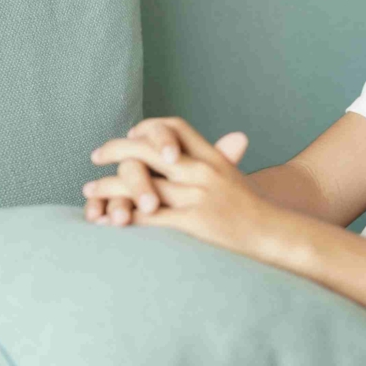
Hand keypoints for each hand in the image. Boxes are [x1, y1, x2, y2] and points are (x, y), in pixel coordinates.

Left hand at [82, 117, 280, 258]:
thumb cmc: (252, 212)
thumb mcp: (232, 178)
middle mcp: (204, 171)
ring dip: (109, 187)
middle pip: (150, 150)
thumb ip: (210, 161)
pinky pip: (149, 215)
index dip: (148, 128)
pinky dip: (125, 216)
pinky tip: (109, 219)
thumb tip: (180, 152)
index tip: (129, 136)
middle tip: (96, 156)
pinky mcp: (193, 222)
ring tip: (89, 191)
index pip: (175, 128)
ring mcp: (198, 196)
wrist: (276, 237)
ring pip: (141, 184)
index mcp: (213, 157)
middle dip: (116, 151)